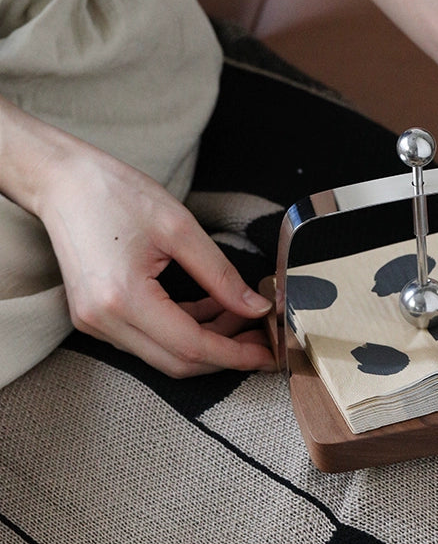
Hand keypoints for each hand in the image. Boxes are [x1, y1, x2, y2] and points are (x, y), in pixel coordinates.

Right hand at [36, 140, 276, 377]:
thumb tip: (256, 307)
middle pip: (177, 362)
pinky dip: (183, 330)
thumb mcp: (180, 228)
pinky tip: (211, 308)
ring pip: (164, 354)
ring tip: (241, 315)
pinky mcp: (95, 316)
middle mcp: (103, 320)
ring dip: (206, 341)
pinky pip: (148, 338)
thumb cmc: (115, 194)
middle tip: (260, 338)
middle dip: (225, 354)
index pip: (191, 347)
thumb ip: (222, 275)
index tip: (268, 353)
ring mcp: (95, 322)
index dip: (235, 355)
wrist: (62, 181)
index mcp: (123, 299)